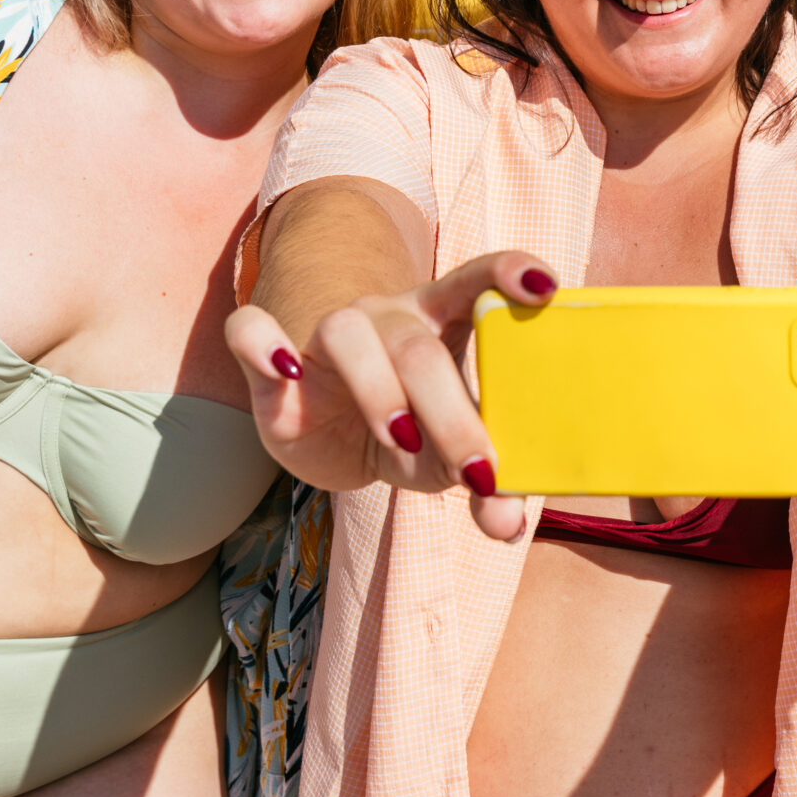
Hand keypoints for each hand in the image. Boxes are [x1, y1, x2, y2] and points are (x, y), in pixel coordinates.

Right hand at [225, 251, 558, 541]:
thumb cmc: (407, 433)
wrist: (330, 435)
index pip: (476, 283)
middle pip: (419, 347)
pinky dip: (261, 344)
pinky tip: (282, 370)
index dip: (507, 274)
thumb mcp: (445, 460)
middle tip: (479, 472)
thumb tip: (505, 523)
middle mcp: (390, 318)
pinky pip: (251, 330)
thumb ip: (481, 487)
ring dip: (378, 388)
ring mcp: (329, 332)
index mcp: (443, 325)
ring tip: (401, 439)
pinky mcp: (271, 360)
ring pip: (348, 333)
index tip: (545, 285)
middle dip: (452, 412)